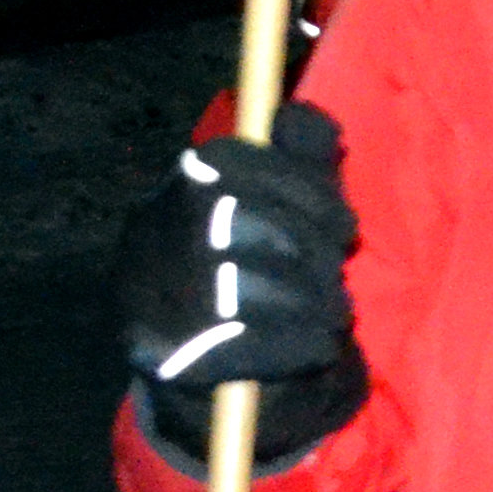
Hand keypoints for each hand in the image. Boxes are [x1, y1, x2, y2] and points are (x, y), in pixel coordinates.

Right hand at [116, 101, 366, 455]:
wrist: (229, 372)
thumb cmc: (274, 271)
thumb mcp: (291, 206)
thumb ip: (302, 157)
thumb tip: (306, 119)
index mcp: (177, 191)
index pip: (229, 164)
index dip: (303, 192)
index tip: (344, 224)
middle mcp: (148, 238)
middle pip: (244, 222)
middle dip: (314, 250)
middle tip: (336, 271)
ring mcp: (149, 300)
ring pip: (253, 285)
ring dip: (316, 301)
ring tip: (333, 311)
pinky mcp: (169, 359)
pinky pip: (255, 345)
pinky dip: (305, 345)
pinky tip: (319, 346)